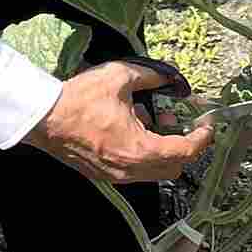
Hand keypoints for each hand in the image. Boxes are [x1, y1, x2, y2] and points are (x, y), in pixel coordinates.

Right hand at [24, 60, 215, 185]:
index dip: (202, 137)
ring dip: (161, 148)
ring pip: (154, 171)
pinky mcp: (103, 174)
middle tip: (177, 119)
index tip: (207, 125)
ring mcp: (115, 176)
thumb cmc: (79, 100)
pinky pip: (134, 170)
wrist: (43, 118)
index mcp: (140, 149)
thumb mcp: (120, 77)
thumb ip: (151, 75)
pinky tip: (131, 127)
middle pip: (173, 167)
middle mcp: (130, 169)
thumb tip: (168, 76)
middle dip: (182, 144)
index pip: (185, 151)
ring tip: (151, 118)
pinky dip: (142, 152)